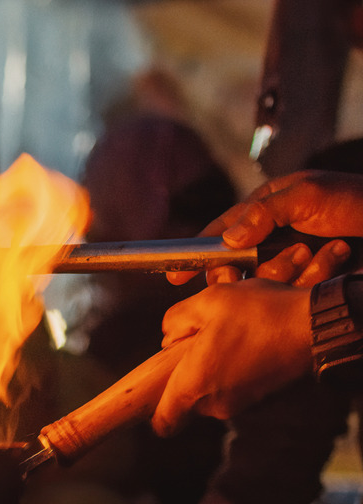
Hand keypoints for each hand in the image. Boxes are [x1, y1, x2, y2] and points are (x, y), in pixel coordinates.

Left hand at [151, 279, 311, 435]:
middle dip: (185, 374)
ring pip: (210, 391)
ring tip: (227, 335)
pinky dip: (233, 368)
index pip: (163, 423)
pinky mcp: (259, 397)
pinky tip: (246, 341)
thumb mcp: (205, 301)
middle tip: (198, 341)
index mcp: (193, 388)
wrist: (315, 325)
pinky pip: (233, 386)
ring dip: (211, 367)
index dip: (153, 411)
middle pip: (185, 401)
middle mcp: (215, 405)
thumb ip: (174, 320)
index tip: (157, 388)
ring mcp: (239, 404)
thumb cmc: (259, 314)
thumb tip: (168, 338)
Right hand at [168, 169, 361, 285]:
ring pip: (260, 280)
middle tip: (238, 279)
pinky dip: (301, 283)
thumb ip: (264, 212)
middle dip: (236, 272)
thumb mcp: (309, 195)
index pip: (222, 230)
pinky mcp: (308, 280)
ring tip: (304, 258)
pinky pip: (287, 292)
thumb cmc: (360, 202)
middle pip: (234, 262)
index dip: (198, 252)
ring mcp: (291, 259)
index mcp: (268, 207)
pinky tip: (320, 270)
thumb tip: (228, 240)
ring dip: (277, 275)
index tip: (176, 274)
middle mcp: (274, 234)